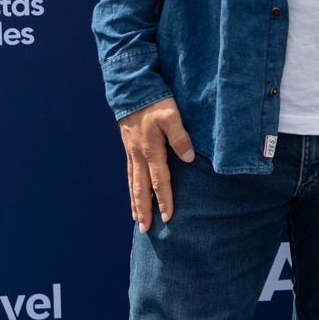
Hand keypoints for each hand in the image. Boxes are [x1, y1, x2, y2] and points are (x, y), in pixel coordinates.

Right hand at [119, 97, 194, 231]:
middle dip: (145, 210)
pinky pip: (129, 173)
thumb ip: (180, 137)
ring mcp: (132, 152)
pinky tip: (133, 193)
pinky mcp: (129, 147)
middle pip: (142, 189)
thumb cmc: (155, 101)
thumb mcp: (171, 115)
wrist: (132, 89)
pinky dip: (131, 187)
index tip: (167, 219)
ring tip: (137, 219)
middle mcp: (139, 155)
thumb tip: (189, 158)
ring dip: (136, 203)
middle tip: (145, 230)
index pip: (160, 181)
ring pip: (133, 183)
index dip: (164, 200)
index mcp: (151, 150)